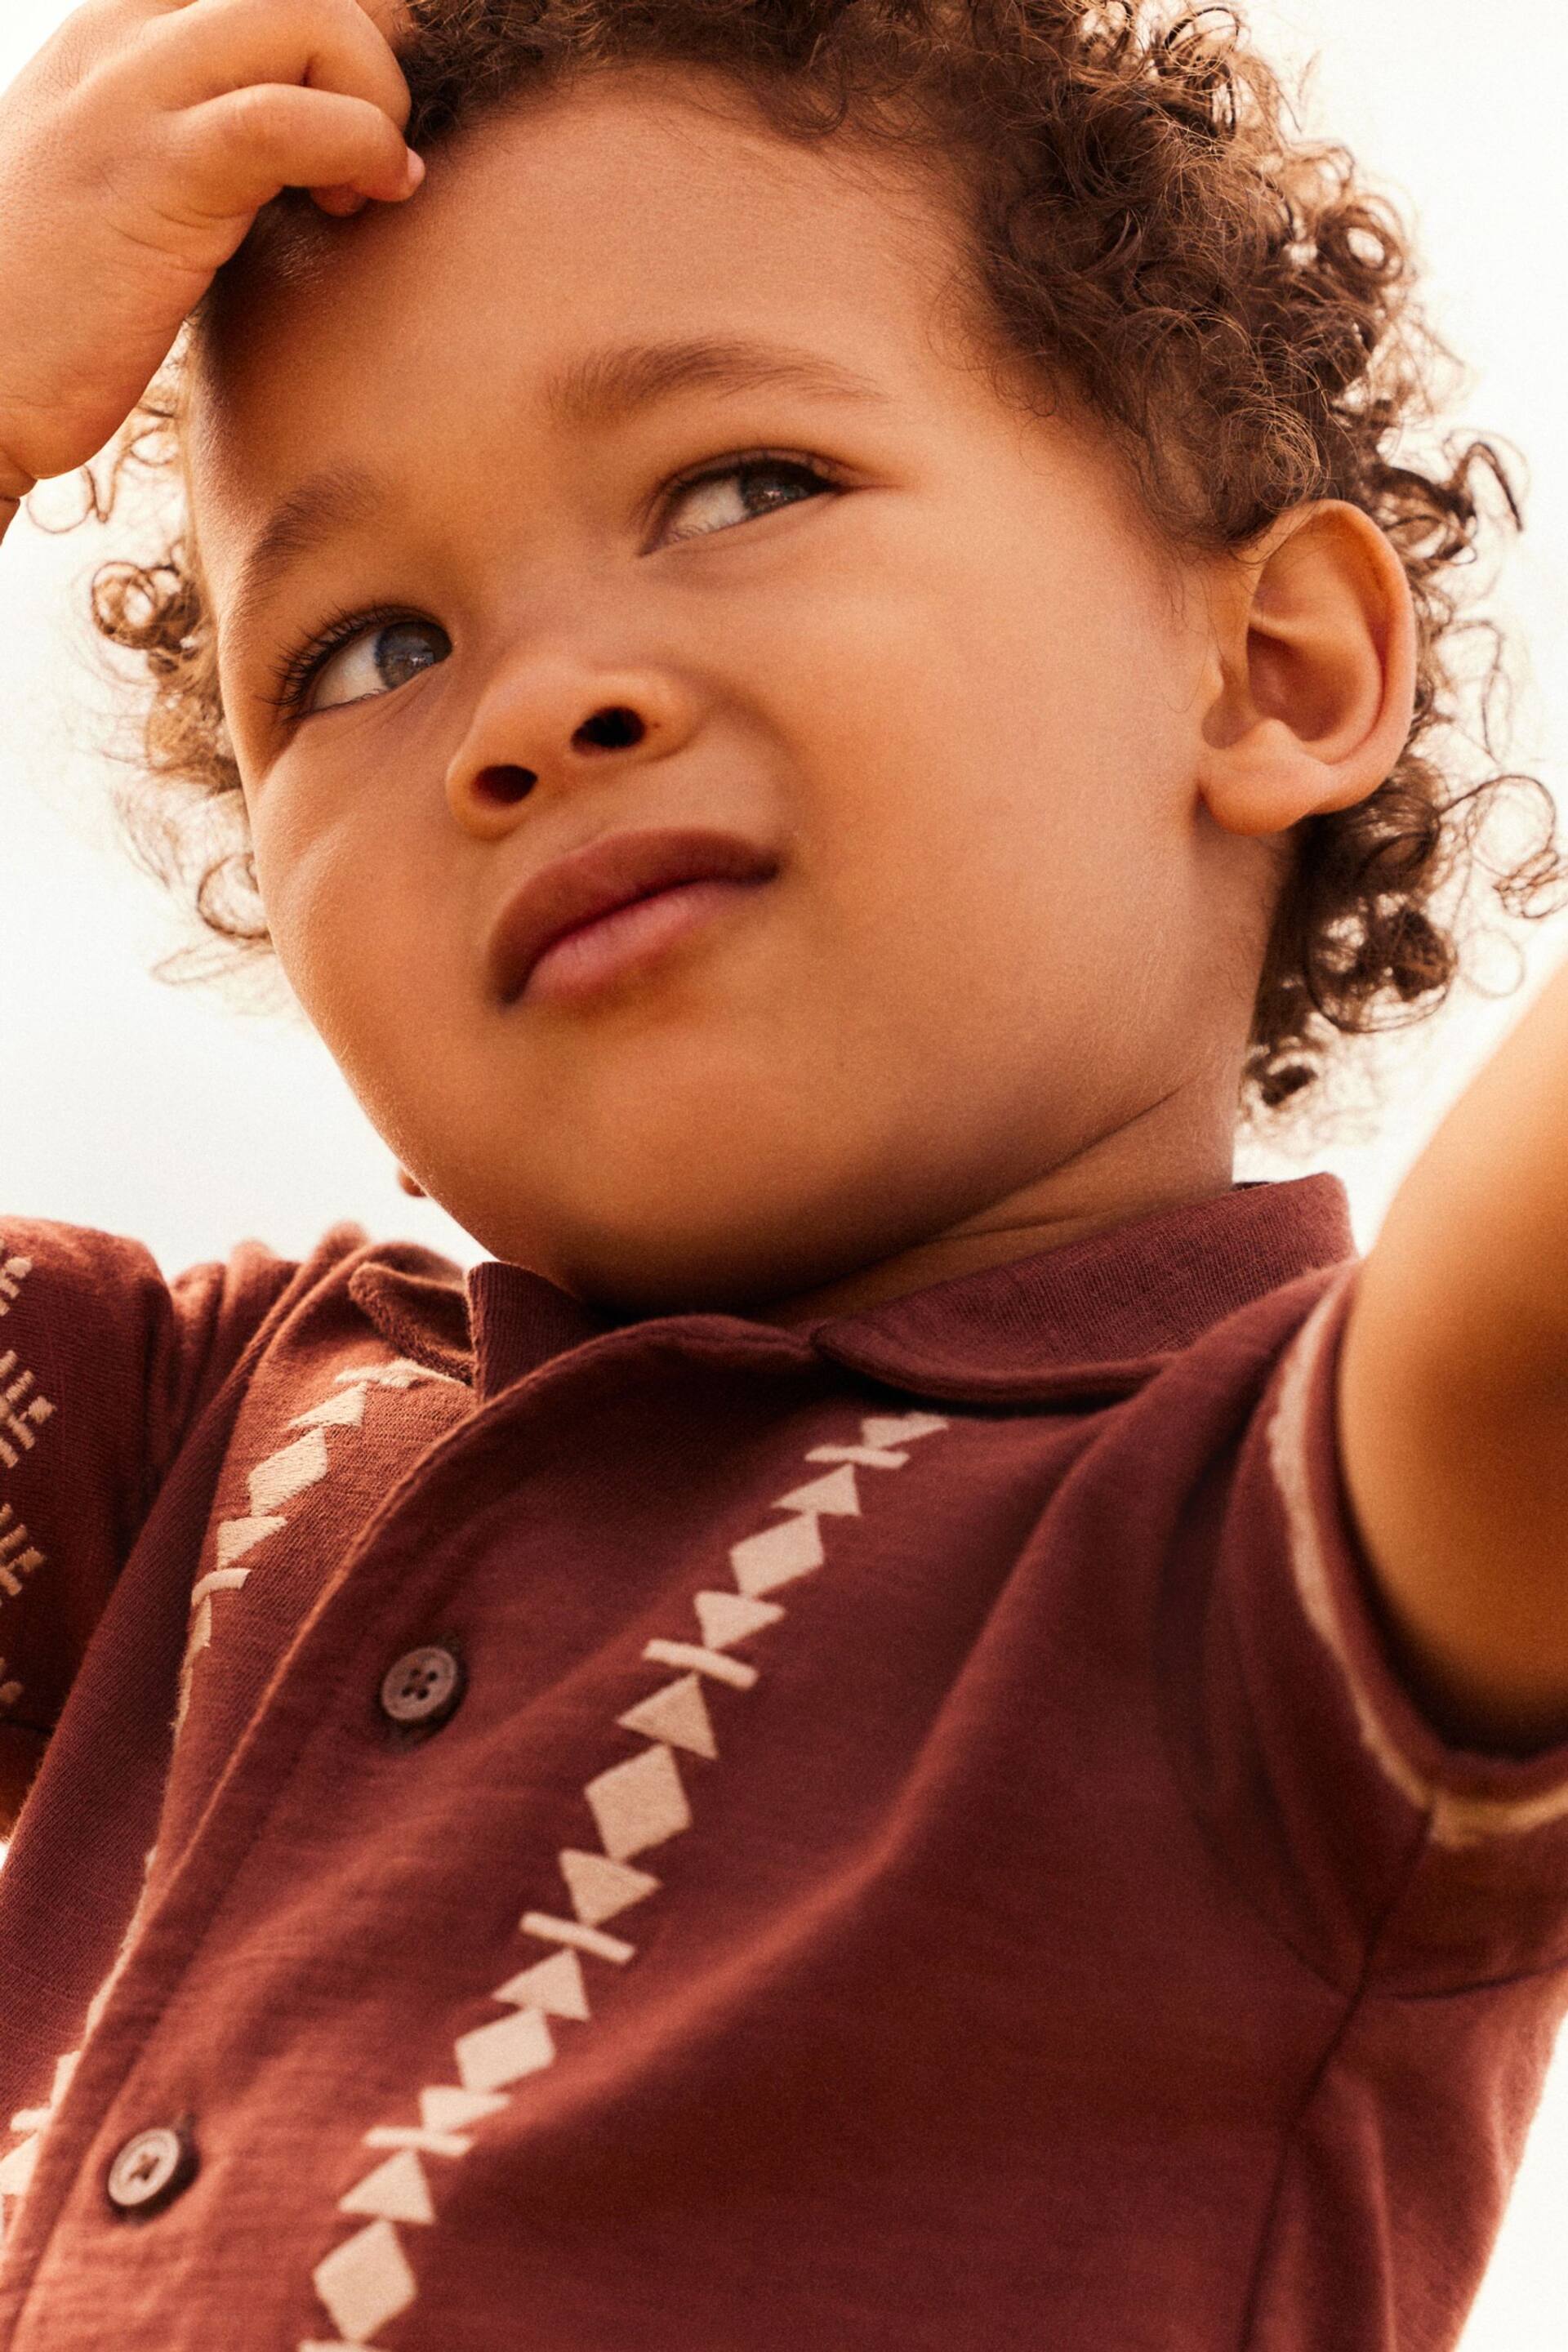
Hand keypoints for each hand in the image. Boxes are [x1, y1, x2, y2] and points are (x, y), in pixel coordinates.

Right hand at [0, 0, 420, 501]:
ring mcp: (134, 96)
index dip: (327, 45)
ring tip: (363, 189)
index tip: (339, 131)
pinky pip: (290, 119)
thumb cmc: (48, 313)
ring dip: (372, 97)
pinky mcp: (159, 174)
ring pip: (305, 16)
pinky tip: (363, 201)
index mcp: (109, 35)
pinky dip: (361, 146)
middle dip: (363, 61)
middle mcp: (118, 40)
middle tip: (362, 167)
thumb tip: (289, 150)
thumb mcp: (116, 186)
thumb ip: (187, 139)